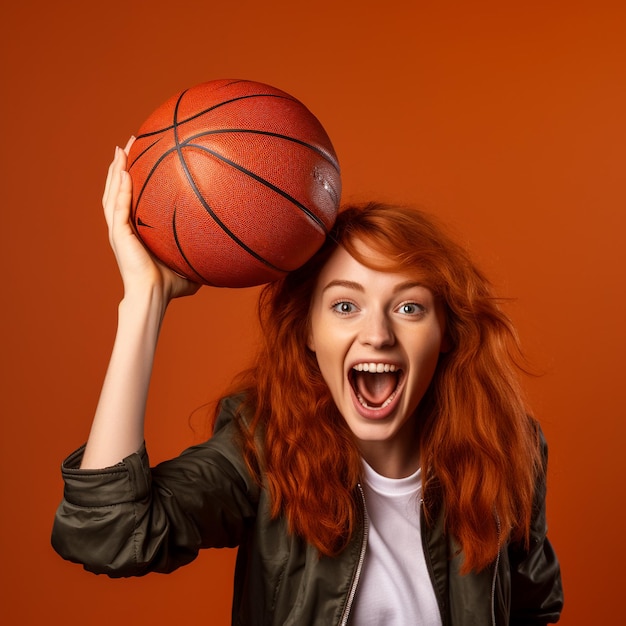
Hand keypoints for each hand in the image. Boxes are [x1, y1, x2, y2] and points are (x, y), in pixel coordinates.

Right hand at [103, 138, 200, 302]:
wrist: (154, 296)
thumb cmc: (169, 286)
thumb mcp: (188, 265)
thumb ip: (199, 254)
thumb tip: (223, 254)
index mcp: (135, 230)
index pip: (130, 198)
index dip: (132, 178)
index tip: (140, 158)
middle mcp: (124, 227)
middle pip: (118, 188)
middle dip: (122, 165)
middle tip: (129, 143)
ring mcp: (119, 230)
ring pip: (113, 192)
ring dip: (116, 170)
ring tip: (121, 149)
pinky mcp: (119, 234)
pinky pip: (117, 205)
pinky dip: (120, 187)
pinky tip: (124, 170)